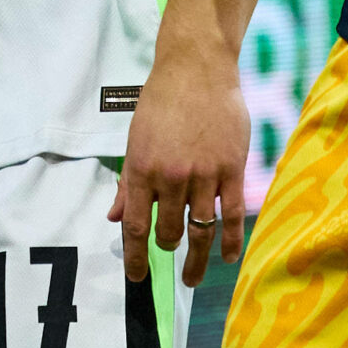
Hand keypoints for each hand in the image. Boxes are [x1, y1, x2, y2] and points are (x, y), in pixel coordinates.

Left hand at [111, 43, 248, 286]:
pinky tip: (225, 258)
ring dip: (196, 260)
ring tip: (192, 279)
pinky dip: (229, 241)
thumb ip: (128, 182)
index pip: (136, 226)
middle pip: (168, 232)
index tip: (137, 278)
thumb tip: (115, 218)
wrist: (197, 69)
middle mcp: (171, 177)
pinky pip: (232, 216)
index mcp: (142, 169)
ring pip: (199, 231)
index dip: (135, 258)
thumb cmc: (162, 102)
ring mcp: (204, 175)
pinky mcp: (232, 170)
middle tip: (169, 259)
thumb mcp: (135, 139)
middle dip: (166, 250)